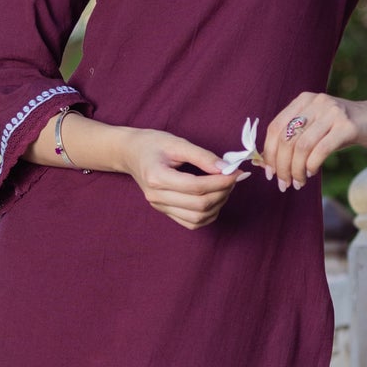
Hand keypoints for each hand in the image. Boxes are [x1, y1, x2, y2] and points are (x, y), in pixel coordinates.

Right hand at [123, 130, 248, 229]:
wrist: (131, 154)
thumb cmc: (152, 144)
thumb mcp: (177, 143)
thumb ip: (202, 156)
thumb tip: (226, 168)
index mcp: (157, 177)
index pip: (196, 187)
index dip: (220, 182)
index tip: (235, 172)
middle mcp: (157, 197)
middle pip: (199, 205)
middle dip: (222, 192)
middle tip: (233, 178)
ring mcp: (160, 207)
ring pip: (197, 218)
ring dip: (218, 205)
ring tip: (225, 187)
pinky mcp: (165, 212)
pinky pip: (191, 223)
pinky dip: (208, 215)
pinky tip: (215, 200)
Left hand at [259, 94, 366, 188]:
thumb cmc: (344, 128)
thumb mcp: (318, 127)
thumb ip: (297, 138)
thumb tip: (271, 164)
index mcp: (304, 100)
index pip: (276, 127)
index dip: (269, 153)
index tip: (270, 173)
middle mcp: (316, 102)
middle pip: (286, 138)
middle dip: (281, 166)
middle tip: (283, 183)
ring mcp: (332, 112)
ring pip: (301, 146)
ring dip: (296, 169)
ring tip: (297, 183)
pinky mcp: (347, 126)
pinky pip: (321, 149)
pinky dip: (312, 165)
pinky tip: (311, 173)